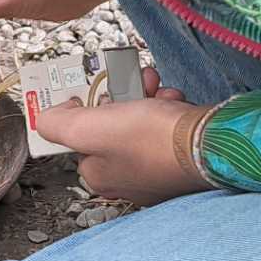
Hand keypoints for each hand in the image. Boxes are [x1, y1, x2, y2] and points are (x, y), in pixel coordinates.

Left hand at [37, 72, 205, 205]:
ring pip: (140, 121)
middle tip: (131, 82)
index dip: (86, 108)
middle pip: (111, 126)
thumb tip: (48, 118)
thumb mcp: (86, 128)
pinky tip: (175, 100)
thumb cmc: (151, 140)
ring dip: (146, 96)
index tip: (96, 90)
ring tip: (156, 86)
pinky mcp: (181, 157)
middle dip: (121, 96)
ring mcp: (156, 169)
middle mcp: (127, 178)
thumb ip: (57, 124)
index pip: (79, 136)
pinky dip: (169, 107)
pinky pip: (167, 126)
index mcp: (99, 176)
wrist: (212, 144)